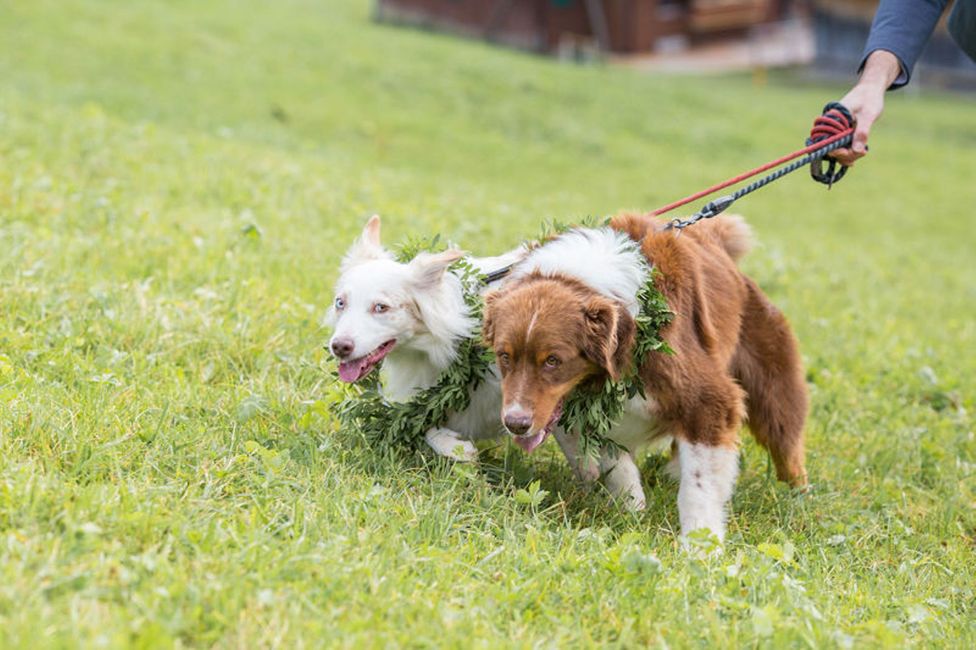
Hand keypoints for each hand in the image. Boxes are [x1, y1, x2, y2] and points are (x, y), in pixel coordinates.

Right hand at [830, 50, 900, 166]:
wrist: (870, 89)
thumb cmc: (869, 98)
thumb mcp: (868, 115)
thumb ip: (862, 132)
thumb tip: (858, 151)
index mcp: (832, 120)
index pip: (827, 141)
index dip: (837, 151)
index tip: (851, 153)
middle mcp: (830, 125)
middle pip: (831, 148)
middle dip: (846, 154)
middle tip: (863, 153)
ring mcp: (835, 129)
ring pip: (836, 148)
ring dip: (848, 154)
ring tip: (863, 152)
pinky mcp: (841, 131)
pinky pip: (841, 145)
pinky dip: (849, 151)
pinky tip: (858, 153)